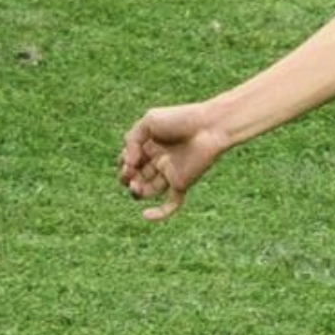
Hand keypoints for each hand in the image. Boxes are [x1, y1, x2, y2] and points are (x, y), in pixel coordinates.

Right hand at [119, 103, 228, 220]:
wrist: (210, 126)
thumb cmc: (182, 118)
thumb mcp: (149, 121)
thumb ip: (131, 139)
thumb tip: (127, 164)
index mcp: (151, 144)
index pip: (129, 160)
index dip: (123, 161)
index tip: (129, 156)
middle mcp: (159, 160)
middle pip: (135, 176)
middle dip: (126, 177)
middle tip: (129, 172)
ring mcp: (170, 173)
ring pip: (148, 191)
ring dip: (136, 192)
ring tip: (135, 185)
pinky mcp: (182, 182)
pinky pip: (172, 204)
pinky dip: (160, 214)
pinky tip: (145, 215)